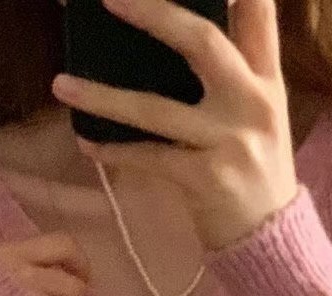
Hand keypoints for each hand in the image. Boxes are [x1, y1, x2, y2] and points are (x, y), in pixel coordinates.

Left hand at [50, 0, 298, 251]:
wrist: (271, 237)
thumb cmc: (256, 173)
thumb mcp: (260, 117)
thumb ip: (236, 74)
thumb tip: (180, 32)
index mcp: (267, 82)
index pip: (258, 14)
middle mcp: (252, 104)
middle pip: (203, 42)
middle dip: (154, 13)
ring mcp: (229, 141)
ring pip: (156, 108)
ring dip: (102, 96)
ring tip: (60, 84)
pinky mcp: (205, 178)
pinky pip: (149, 157)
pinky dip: (115, 151)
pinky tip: (87, 144)